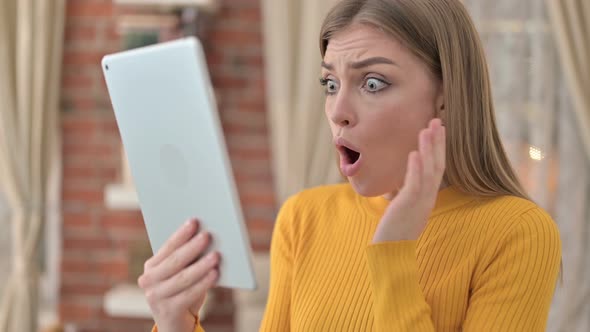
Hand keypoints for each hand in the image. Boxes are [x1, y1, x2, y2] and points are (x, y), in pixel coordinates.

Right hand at [138, 219, 219, 331]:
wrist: (176, 323)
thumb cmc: (183, 291)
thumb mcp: (183, 274)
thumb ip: (189, 259)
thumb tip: (207, 238)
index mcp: (151, 266)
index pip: (168, 247)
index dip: (181, 234)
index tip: (194, 221)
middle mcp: (149, 281)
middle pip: (174, 261)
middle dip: (192, 247)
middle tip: (207, 235)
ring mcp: (155, 297)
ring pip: (182, 278)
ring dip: (201, 265)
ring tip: (216, 255)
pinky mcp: (167, 311)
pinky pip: (189, 294)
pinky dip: (203, 283)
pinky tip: (215, 274)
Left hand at [372, 118, 445, 242]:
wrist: (390, 253)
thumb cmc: (395, 231)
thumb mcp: (404, 208)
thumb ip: (407, 193)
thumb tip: (406, 181)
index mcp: (427, 196)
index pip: (436, 168)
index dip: (438, 148)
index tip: (438, 130)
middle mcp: (428, 197)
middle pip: (437, 165)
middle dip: (437, 142)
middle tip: (438, 120)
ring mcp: (420, 202)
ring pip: (428, 172)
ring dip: (428, 149)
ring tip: (427, 129)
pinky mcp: (408, 207)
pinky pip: (414, 185)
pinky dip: (415, 168)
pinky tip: (413, 153)